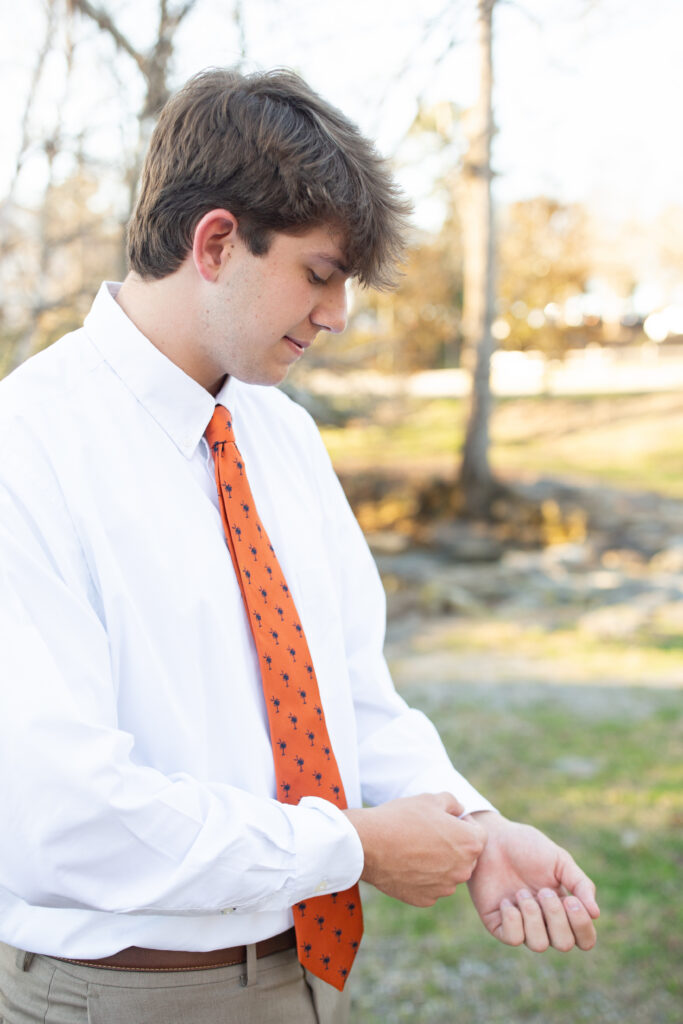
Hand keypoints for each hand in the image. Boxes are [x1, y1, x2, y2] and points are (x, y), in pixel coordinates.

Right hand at [345, 793, 485, 906]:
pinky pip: (431, 887)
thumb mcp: (430, 799)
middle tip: (429, 833)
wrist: (369, 844)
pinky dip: (423, 877)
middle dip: (454, 846)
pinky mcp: (425, 900)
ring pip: (449, 873)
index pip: (479, 835)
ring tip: (415, 847)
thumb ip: (453, 803)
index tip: (446, 820)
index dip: (464, 825)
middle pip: (466, 856)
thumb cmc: (401, 818)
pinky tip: (407, 863)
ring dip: (439, 863)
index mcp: (469, 844)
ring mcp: (443, 888)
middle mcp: (462, 870)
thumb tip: (460, 810)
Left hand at [466, 812, 599, 951]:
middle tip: (543, 891)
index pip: (584, 938)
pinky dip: (513, 920)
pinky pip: (513, 939)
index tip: (572, 900)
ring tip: (521, 892)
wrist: (492, 838)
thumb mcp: (560, 860)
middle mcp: (545, 922)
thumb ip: (580, 884)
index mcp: (564, 909)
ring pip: (539, 945)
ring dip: (534, 917)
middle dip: (556, 917)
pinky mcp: (498, 925)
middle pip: (564, 944)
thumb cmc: (527, 847)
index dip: (582, 926)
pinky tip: (507, 900)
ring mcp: (522, 925)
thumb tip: (596, 913)